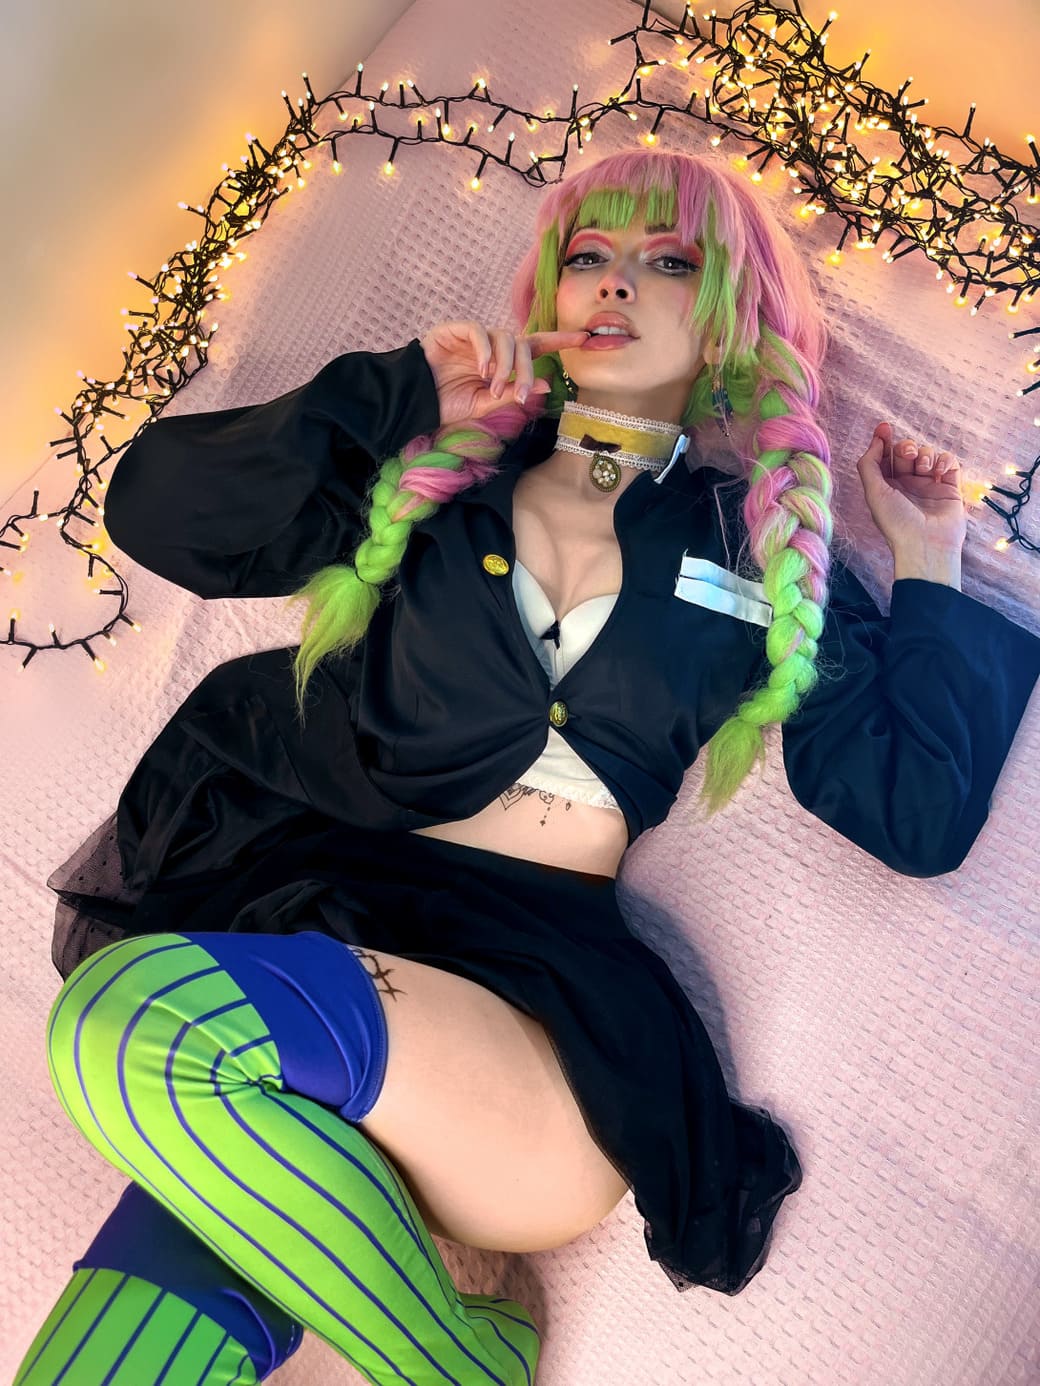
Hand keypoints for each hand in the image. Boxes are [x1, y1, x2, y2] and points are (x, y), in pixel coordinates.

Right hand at [420, 321, 589, 426]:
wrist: (415, 402)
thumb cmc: (448, 404)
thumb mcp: (484, 405)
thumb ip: (512, 393)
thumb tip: (544, 385)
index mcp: (503, 362)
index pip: (536, 346)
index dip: (559, 341)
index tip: (585, 338)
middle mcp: (493, 346)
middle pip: (522, 345)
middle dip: (526, 369)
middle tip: (519, 394)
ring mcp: (474, 337)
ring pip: (503, 338)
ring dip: (504, 365)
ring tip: (493, 387)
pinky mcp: (455, 330)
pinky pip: (478, 331)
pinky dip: (485, 350)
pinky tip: (483, 370)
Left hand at [855, 422, 967, 569]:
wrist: (926, 545)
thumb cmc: (896, 522)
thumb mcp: (873, 492)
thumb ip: (869, 464)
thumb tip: (877, 439)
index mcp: (887, 486)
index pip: (886, 456)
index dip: (884, 440)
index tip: (884, 427)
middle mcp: (908, 484)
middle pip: (907, 452)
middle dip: (906, 447)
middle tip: (908, 454)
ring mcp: (930, 485)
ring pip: (929, 454)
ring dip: (926, 455)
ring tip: (925, 469)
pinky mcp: (951, 488)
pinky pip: (950, 463)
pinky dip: (945, 461)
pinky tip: (940, 472)